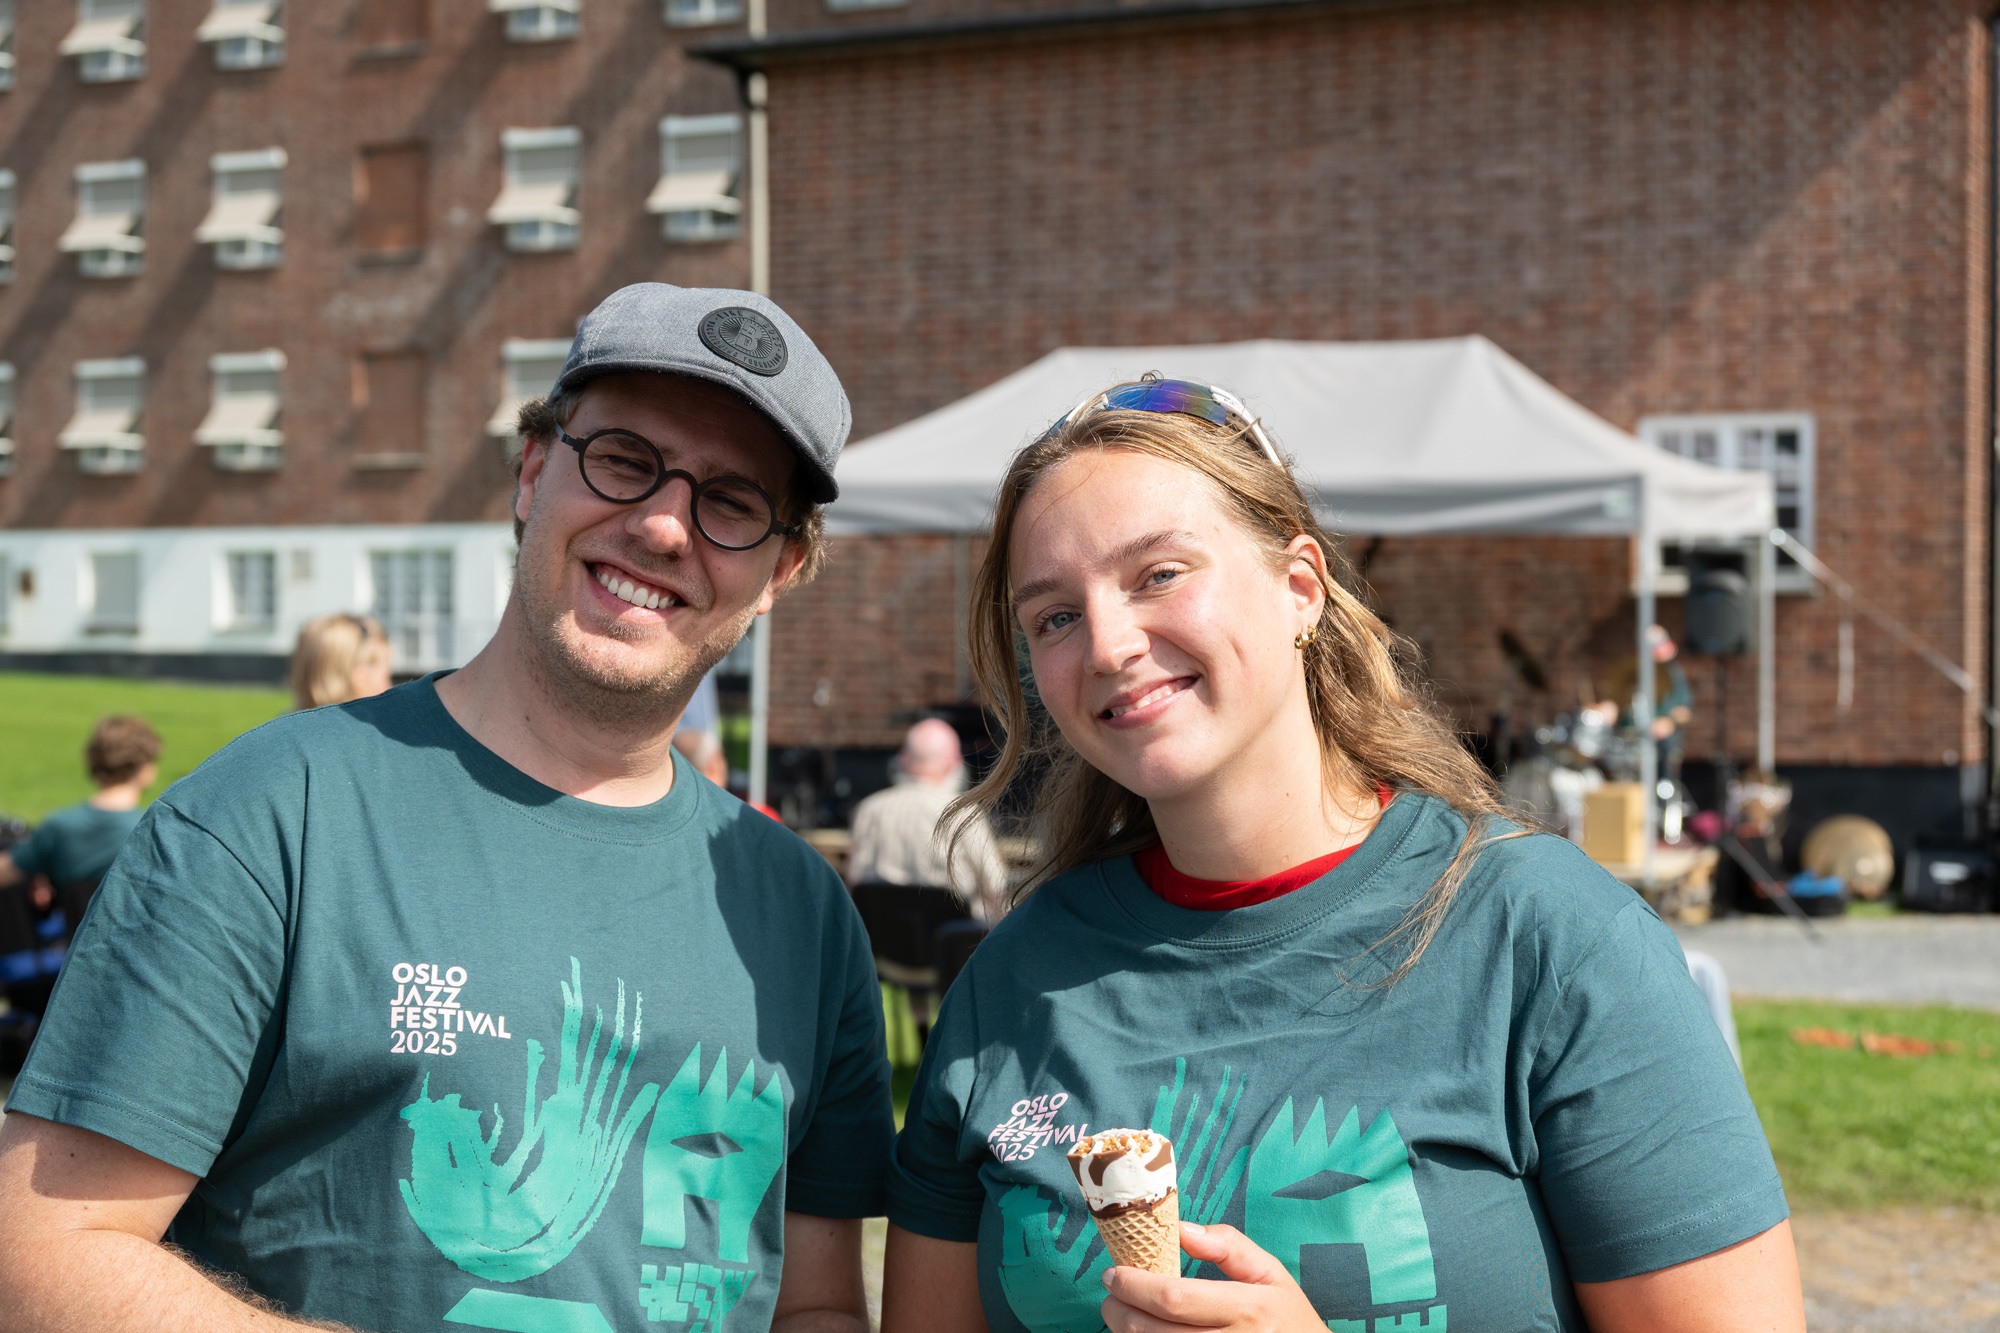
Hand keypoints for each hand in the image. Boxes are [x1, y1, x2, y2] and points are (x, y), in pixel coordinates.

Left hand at [1100, 1221, 1324, 1331]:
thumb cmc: (1288, 1317)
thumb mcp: (1271, 1273)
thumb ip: (1228, 1246)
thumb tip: (1181, 1229)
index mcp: (1248, 1309)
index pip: (1174, 1299)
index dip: (1134, 1285)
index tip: (1114, 1272)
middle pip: (1153, 1331)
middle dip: (1119, 1310)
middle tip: (1110, 1293)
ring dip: (1125, 1332)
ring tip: (1122, 1313)